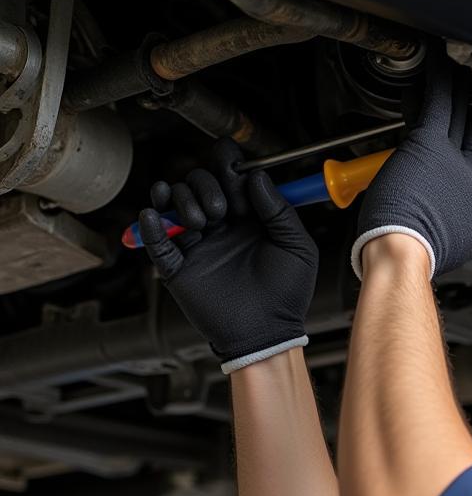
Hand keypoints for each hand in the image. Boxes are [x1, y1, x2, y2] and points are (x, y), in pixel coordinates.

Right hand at [138, 138, 317, 372]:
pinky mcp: (179, 268)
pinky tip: (155, 215)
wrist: (269, 332)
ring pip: (174, 204)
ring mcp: (198, 245)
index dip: (226, 166)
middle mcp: (221, 227)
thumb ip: (280, 210)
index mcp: (249, 218)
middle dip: (204, 185)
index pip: (230, 178)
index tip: (230, 164)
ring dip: (182, 200)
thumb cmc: (288, 293)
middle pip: (198, 184)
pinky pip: (155, 242)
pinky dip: (150, 226)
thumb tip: (257, 175)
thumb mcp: (297, 247)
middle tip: (222, 211)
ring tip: (201, 221)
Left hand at [351, 50, 471, 279]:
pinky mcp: (430, 143)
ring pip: (462, 116)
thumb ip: (450, 227)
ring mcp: (454, 159)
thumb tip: (440, 225)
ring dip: (462, 92)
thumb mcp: (447, 246)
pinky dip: (440, 81)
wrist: (405, 250)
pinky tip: (440, 64)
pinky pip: (439, 104)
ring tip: (462, 72)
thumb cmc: (418, 254)